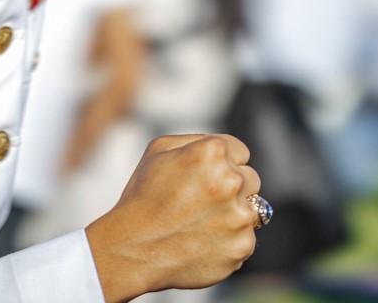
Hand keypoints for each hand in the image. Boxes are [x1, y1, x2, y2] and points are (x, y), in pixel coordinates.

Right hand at [85, 133, 259, 302]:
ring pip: (252, 209)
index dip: (222, 162)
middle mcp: (231, 180)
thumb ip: (196, 140)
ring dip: (233, 213)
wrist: (134, 246)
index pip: (239, 151)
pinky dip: (229, 239)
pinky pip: (245, 237)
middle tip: (201, 199)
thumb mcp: (158, 149)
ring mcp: (239, 216)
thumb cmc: (143, 194)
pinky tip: (203, 239)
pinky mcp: (242, 246)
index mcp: (212, 151)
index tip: (206, 175)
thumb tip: (222, 147)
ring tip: (200, 221)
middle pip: (250, 178)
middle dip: (231, 186)